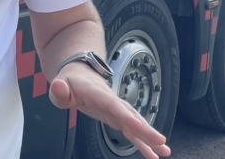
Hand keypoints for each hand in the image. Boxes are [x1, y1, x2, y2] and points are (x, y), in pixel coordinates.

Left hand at [49, 62, 170, 157]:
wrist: (81, 73)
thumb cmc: (70, 82)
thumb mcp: (60, 84)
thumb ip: (59, 89)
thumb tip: (59, 87)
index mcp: (98, 94)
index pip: (113, 105)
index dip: (124, 114)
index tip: (137, 124)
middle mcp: (112, 102)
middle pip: (131, 115)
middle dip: (146, 129)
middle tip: (161, 142)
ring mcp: (117, 111)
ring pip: (136, 124)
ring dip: (150, 137)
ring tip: (165, 151)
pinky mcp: (118, 118)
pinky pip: (132, 132)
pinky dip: (143, 143)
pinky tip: (154, 155)